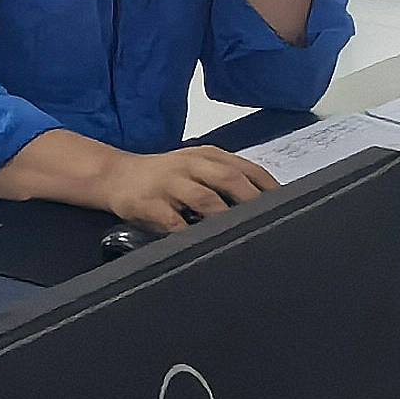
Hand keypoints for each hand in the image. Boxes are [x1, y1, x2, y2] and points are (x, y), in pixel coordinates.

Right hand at [94, 141, 279, 234]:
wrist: (113, 175)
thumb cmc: (161, 176)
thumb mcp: (194, 166)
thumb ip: (224, 178)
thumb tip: (264, 203)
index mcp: (206, 155)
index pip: (246, 167)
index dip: (268, 187)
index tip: (285, 206)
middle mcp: (190, 165)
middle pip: (229, 178)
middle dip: (252, 200)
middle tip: (269, 222)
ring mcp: (169, 183)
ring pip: (204, 199)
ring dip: (224, 217)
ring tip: (239, 234)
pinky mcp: (150, 203)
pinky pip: (173, 221)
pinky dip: (190, 233)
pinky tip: (201, 242)